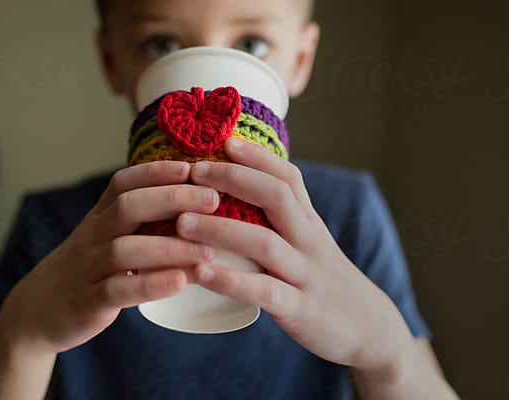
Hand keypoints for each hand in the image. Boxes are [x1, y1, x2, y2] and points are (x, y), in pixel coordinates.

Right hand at [0, 161, 218, 355]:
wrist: (37, 312)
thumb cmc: (86, 270)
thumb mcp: (104, 238)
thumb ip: (136, 221)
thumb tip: (190, 204)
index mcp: (99, 217)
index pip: (123, 183)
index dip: (156, 171)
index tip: (191, 166)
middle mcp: (92, 236)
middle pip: (127, 207)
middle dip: (172, 198)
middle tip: (212, 199)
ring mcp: (87, 268)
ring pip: (125, 249)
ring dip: (170, 247)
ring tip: (207, 251)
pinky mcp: (87, 302)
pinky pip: (117, 291)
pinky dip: (151, 286)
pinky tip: (181, 282)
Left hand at [176, 138, 417, 381]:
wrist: (370, 330)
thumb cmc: (323, 281)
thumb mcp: (309, 243)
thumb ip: (282, 221)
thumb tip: (238, 196)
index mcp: (309, 223)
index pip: (288, 177)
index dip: (257, 156)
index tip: (225, 140)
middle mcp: (309, 241)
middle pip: (276, 197)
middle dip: (234, 178)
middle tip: (193, 172)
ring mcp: (305, 274)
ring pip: (265, 243)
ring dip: (220, 229)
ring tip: (181, 222)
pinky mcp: (299, 309)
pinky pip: (264, 291)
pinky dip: (230, 280)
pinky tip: (200, 273)